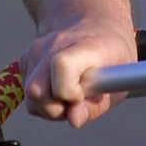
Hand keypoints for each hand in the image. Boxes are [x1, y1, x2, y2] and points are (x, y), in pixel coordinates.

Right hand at [20, 18, 136, 127]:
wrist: (99, 26)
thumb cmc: (111, 58)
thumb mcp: (118, 84)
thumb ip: (95, 106)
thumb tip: (73, 119)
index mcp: (86, 45)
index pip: (62, 65)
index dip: (68, 91)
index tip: (82, 96)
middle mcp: (57, 43)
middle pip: (36, 89)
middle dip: (54, 110)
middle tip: (76, 104)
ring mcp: (38, 48)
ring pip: (30, 95)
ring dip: (48, 106)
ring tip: (70, 96)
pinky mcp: (27, 56)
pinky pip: (26, 91)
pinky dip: (41, 98)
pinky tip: (59, 88)